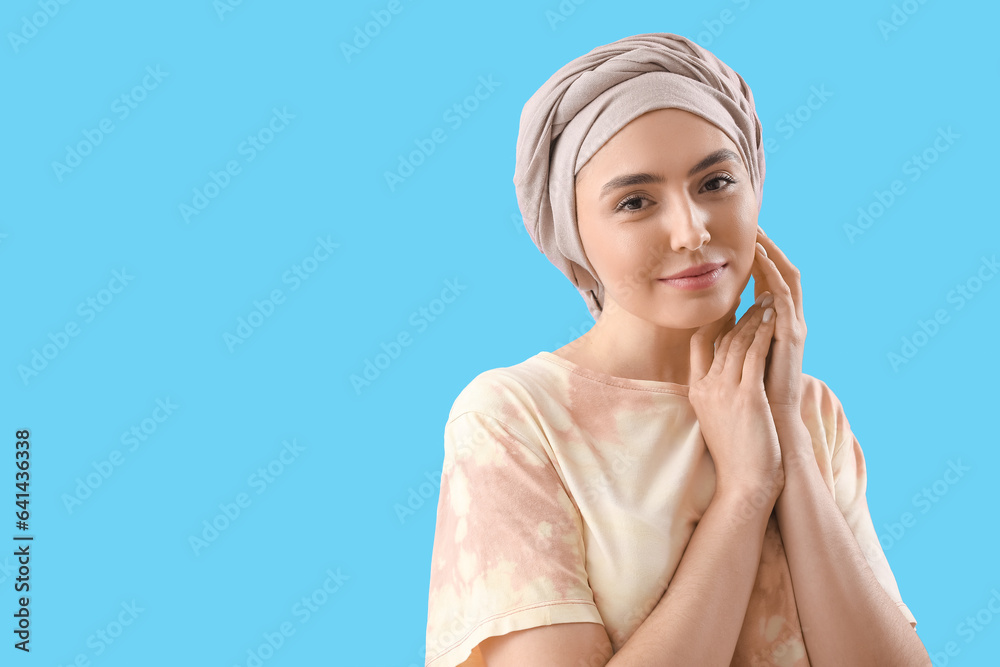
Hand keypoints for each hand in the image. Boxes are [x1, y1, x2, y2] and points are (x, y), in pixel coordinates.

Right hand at [689, 291, 783, 499]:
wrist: (744, 483)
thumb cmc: (737, 455)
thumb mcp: (718, 419)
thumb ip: (718, 394)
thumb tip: (727, 378)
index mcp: (697, 391)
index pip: (699, 346)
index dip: (713, 322)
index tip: (727, 307)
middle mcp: (706, 387)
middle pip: (720, 339)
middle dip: (738, 314)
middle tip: (752, 294)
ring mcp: (724, 391)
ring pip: (738, 342)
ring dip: (753, 318)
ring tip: (766, 300)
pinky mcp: (746, 396)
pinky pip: (754, 355)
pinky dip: (764, 333)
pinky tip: (773, 318)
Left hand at [750, 226, 806, 419]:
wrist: (769, 420)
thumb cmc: (751, 391)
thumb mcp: (737, 353)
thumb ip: (734, 332)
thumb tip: (717, 316)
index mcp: (775, 323)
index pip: (769, 282)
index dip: (759, 259)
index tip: (743, 238)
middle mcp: (788, 320)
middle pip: (782, 274)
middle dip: (769, 249)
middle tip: (755, 226)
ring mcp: (793, 326)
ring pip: (787, 280)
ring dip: (773, 255)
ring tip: (758, 235)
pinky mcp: (793, 335)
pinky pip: (785, 297)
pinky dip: (774, 276)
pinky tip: (761, 261)